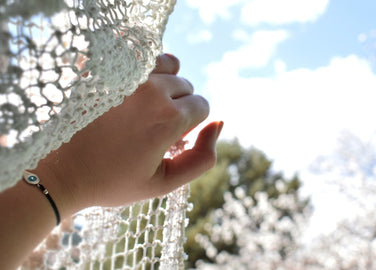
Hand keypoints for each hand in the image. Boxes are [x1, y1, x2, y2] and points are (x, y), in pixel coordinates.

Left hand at [34, 54, 221, 215]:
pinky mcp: (105, 69)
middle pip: (186, 86)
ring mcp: (126, 75)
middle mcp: (151, 89)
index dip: (191, 125)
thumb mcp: (165, 183)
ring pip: (168, 65)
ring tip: (146, 106)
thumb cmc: (114, 180)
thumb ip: (203, 157)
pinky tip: (133, 90)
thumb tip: (220, 122)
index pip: (202, 105)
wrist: (62, 172)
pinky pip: (139, 56)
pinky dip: (144, 68)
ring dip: (164, 83)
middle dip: (178, 106)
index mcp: (168, 118)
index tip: (170, 139)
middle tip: (153, 127)